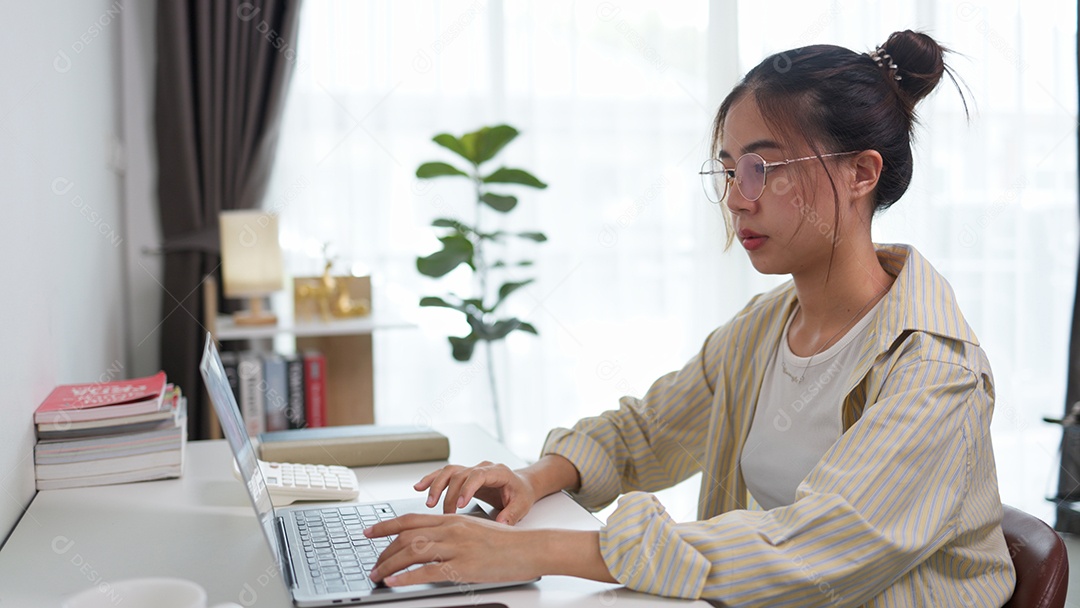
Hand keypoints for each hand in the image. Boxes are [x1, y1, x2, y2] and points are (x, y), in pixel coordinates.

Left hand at [363, 513, 539, 586]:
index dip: (385, 525)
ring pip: (412, 551)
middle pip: (406, 535)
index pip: (410, 519)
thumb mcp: (474, 530)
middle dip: (383, 550)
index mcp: (452, 519)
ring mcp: (456, 546)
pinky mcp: (463, 565)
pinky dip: (406, 576)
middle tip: (372, 563)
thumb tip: (431, 543)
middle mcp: (451, 529)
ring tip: (377, 575)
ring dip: (389, 564)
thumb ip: (452, 534)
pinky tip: (394, 581)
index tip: (369, 531)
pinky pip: (427, 570)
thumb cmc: (506, 542)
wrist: (530, 548)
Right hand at [414, 461, 536, 524]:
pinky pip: (445, 474)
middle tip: (446, 514)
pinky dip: (431, 480)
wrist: (522, 485)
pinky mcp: (464, 476)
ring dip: (436, 486)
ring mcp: (472, 470)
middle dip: (449, 494)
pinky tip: (419, 487)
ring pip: (449, 472)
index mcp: (498, 471)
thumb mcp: (522, 505)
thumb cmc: (521, 494)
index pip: (477, 475)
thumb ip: (512, 514)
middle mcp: (482, 467)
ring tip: (428, 503)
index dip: (467, 488)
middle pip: (459, 474)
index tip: (460, 504)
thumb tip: (500, 524)